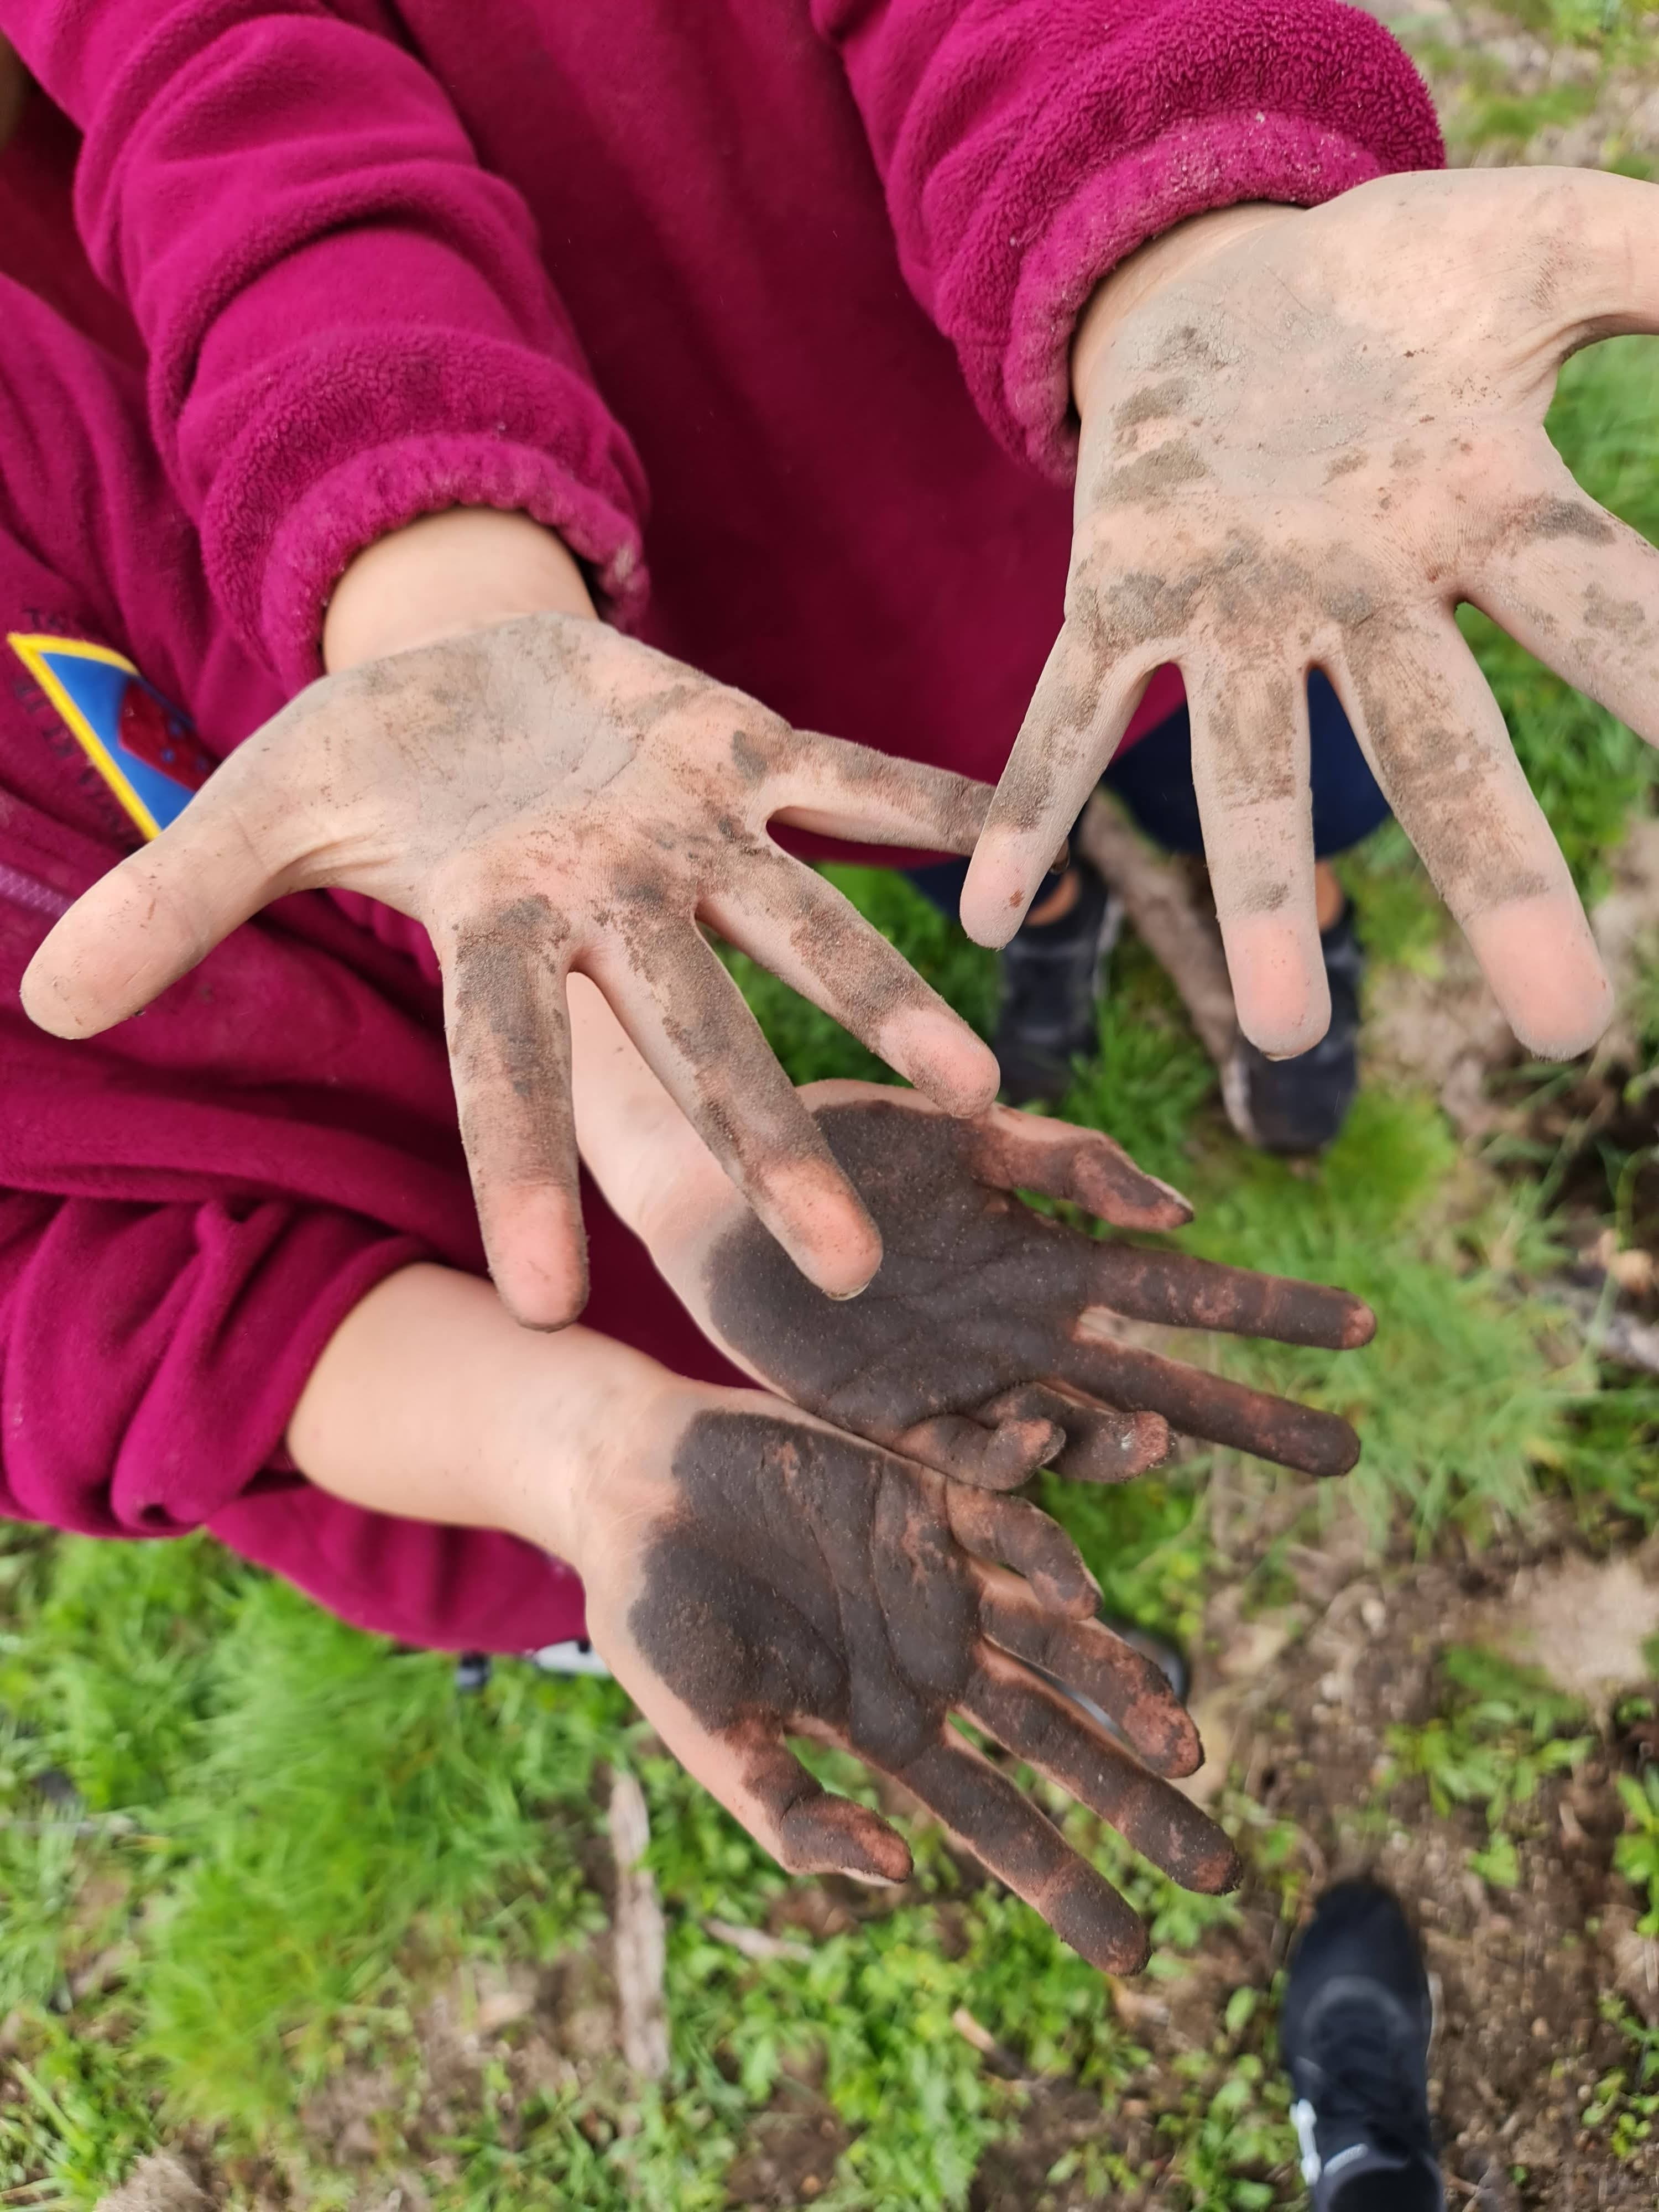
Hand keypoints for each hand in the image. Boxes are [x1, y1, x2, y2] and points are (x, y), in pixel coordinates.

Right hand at [22, 606, 998, 1324]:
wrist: (460, 663)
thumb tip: (48, 1009)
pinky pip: (848, 778)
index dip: (514, 1175)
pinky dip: (930, 803)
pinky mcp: (741, 745)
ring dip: (887, 1003)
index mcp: (500, 928)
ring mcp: (690, 831)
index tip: (539, 1303)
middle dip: (763, 1148)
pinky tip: (1031, 848)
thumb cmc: (365, 755)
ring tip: (980, 1091)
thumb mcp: (260, 808)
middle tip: (838, 1277)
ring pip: (802, 927)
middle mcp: (614, 906)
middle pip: (694, 1040)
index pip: (503, 1071)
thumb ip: (184, 903)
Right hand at [287, 1265, 1236, 1974]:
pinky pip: (1003, 1526)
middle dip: (1134, 1803)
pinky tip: (1085, 1595)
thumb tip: (900, 1876)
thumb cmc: (651, 1617)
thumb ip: (789, 1810)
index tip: (1134, 1954)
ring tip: (1188, 1746)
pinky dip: (1045, 1557)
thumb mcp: (707, 1732)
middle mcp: (930, 1658)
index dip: (1063, 1883)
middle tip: (1219, 1871)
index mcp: (882, 1727)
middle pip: (1055, 1740)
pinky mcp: (921, 1492)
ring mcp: (935, 1576)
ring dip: (1123, 1688)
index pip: (995, 1818)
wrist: (625, 1483)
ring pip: (1057, 1641)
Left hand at [578, 1049, 1373, 1484]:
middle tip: (1343, 1450)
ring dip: (1126, 1446)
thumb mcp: (958, 1126)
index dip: (1272, 1312)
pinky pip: (967, 1467)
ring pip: (1072, 1434)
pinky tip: (1041, 1462)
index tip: (1363, 1326)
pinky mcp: (887, 1420)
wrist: (709, 1175)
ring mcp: (962, 1383)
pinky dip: (1012, 1481)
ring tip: (1167, 1443)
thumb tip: (1183, 1210)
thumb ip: (1067, 1160)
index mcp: (1048, 1258)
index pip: (1185, 1291)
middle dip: (1249, 1415)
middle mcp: (1023, 1333)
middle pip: (1159, 1385)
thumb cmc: (834, 1137)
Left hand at [962, 168, 1658, 1061]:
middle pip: (1441, 754)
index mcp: (1482, 517)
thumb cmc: (1399, 285)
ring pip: (1250, 770)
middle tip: (1569, 1027)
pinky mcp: (1114, 594)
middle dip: (1497, 886)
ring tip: (1275, 1032)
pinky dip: (1028, 806)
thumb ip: (1655, 262)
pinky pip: (1066, 713)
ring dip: (1259, 895)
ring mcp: (1232, 612)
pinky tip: (988, 918)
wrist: (1224, 279)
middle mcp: (1359, 600)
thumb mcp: (1537, 244)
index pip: (1607, 616)